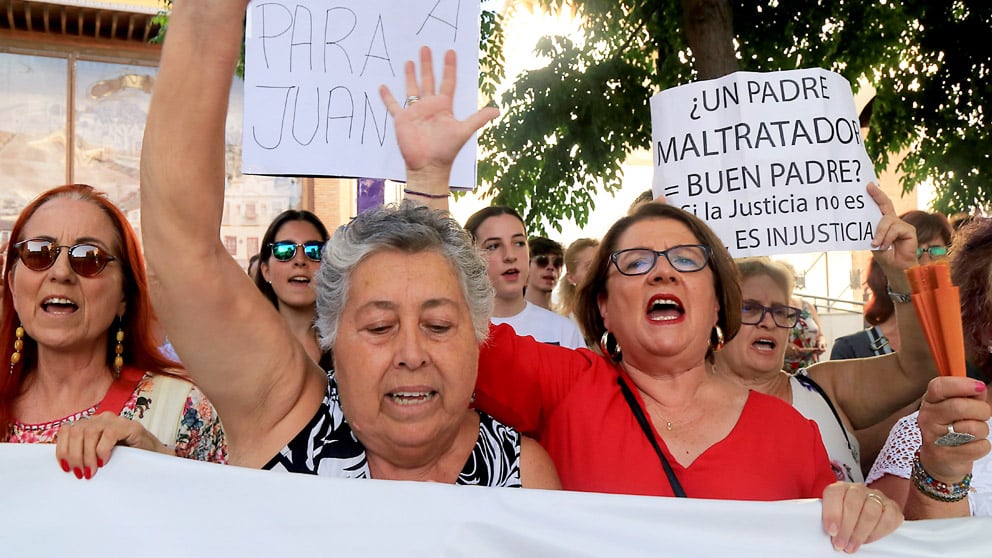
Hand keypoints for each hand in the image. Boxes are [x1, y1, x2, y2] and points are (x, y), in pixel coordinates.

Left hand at [55, 412, 173, 478]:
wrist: (153, 457)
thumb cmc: (124, 458)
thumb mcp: (98, 455)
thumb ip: (83, 452)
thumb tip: (63, 464)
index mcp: (90, 424)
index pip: (67, 430)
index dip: (62, 449)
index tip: (66, 468)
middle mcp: (100, 418)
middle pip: (76, 431)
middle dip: (74, 455)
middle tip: (80, 473)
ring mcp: (115, 420)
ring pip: (89, 432)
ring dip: (87, 455)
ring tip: (92, 471)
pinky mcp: (129, 425)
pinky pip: (109, 434)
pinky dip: (103, 450)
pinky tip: (105, 461)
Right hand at [379, 47, 499, 192]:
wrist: (429, 166)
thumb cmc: (446, 150)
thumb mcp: (463, 131)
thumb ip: (478, 119)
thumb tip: (497, 110)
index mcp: (443, 106)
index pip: (447, 82)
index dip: (449, 67)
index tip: (450, 52)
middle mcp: (429, 106)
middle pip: (428, 80)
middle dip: (428, 64)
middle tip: (426, 47)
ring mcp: (415, 112)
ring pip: (412, 88)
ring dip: (410, 75)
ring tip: (410, 60)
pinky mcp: (402, 119)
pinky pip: (393, 105)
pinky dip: (387, 97)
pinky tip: (383, 86)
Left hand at [821, 482, 902, 552]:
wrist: (867, 508)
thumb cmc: (845, 514)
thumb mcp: (833, 515)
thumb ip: (830, 520)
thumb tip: (824, 535)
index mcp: (840, 488)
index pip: (834, 493)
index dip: (832, 512)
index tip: (831, 531)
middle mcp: (858, 489)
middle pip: (853, 504)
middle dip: (846, 528)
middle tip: (841, 544)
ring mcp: (877, 497)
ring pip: (871, 511)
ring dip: (860, 533)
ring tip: (852, 546)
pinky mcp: (892, 507)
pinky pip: (889, 519)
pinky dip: (878, 533)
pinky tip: (868, 539)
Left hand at [867, 183, 917, 290]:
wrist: (897, 269)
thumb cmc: (886, 256)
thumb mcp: (875, 243)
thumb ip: (873, 232)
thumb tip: (865, 223)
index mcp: (884, 224)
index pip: (881, 207)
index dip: (876, 196)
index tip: (868, 186)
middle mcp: (894, 222)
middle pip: (886, 205)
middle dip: (877, 195)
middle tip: (869, 187)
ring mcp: (902, 225)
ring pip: (886, 221)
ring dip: (879, 233)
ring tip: (876, 244)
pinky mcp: (909, 230)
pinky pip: (894, 229)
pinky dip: (887, 238)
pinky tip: (885, 246)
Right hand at [917, 377, 990, 482]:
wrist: (939, 460)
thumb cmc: (950, 428)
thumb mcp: (953, 407)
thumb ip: (967, 395)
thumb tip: (979, 389)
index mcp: (929, 402)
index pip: (939, 387)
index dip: (962, 384)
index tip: (979, 387)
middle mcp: (927, 418)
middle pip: (960, 407)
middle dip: (981, 410)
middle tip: (982, 414)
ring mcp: (934, 438)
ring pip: (974, 428)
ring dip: (983, 430)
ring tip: (973, 433)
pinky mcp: (946, 456)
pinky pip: (979, 447)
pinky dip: (982, 446)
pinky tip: (971, 446)